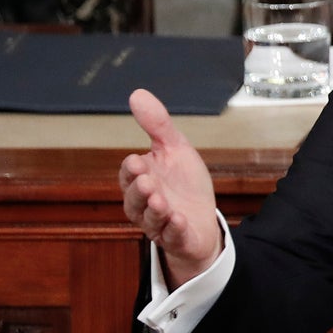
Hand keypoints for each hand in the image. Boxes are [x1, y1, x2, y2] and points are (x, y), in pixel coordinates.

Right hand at [119, 88, 221, 288]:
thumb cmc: (184, 184)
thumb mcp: (175, 148)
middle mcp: (145, 204)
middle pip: (134, 200)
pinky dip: (174, 229)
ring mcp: (160, 223)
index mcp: (142, 179)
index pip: (130, 174)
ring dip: (155, 210)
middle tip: (147, 181)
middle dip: (139, 191)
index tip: (137, 161)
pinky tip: (179, 219)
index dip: (132, 169)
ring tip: (161, 201)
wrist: (202, 218)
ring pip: (150, 220)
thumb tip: (137, 94)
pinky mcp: (177, 238)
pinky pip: (172, 236)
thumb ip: (157, 125)